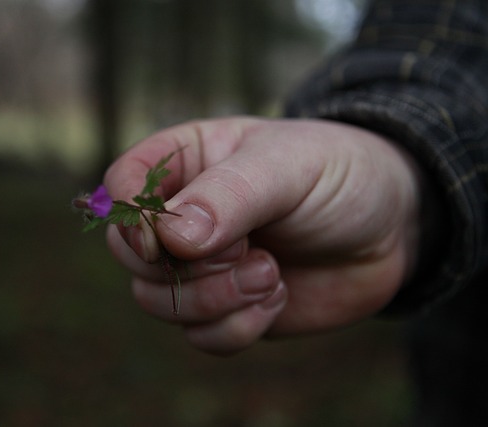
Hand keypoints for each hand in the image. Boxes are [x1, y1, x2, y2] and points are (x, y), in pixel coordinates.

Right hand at [104, 117, 420, 354]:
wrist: (388, 227)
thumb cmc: (337, 175)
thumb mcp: (288, 166)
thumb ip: (228, 195)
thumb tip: (170, 238)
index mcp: (186, 163)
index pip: (123, 184)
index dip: (130, 216)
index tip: (163, 240)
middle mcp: (182, 216)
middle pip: (130, 254)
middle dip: (186, 266)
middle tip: (248, 251)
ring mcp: (200, 267)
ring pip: (159, 302)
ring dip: (216, 299)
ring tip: (270, 273)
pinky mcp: (224, 308)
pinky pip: (200, 336)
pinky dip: (238, 327)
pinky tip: (276, 296)